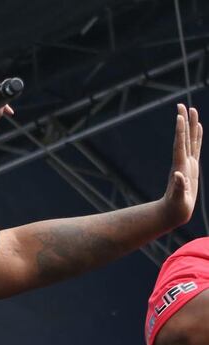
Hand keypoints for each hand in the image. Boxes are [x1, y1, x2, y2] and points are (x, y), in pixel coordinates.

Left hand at [161, 104, 202, 226]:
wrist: (173, 211)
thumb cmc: (176, 207)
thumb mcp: (178, 199)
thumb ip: (179, 187)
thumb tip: (179, 175)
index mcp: (180, 167)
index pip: (180, 145)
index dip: (180, 131)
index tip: (179, 116)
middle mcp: (183, 161)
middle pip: (184, 137)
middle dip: (184, 121)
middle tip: (182, 105)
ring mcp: (188, 163)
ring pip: (190, 140)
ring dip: (191, 125)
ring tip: (191, 109)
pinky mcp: (192, 166)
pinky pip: (196, 148)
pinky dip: (197, 137)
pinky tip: (198, 128)